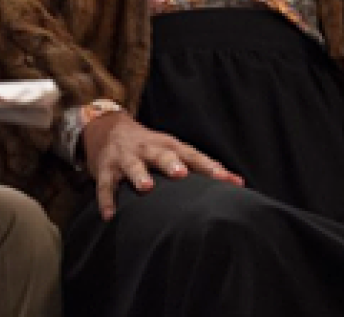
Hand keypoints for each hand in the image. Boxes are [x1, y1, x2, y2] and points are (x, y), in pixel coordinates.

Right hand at [82, 111, 242, 219]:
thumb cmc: (149, 145)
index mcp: (167, 145)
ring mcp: (125, 157)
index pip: (192, 154)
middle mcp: (147, 148)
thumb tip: (238, 183)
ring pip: (132, 165)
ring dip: (139, 174)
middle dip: (170, 163)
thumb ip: (201, 166)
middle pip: (161, 154)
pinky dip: (106, 199)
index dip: (208, 166)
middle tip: (180, 174)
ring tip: (146, 187)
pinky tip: (109, 215)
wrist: (106, 128)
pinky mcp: (105, 168)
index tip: (225, 179)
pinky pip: (105, 184)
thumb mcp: (173, 149)